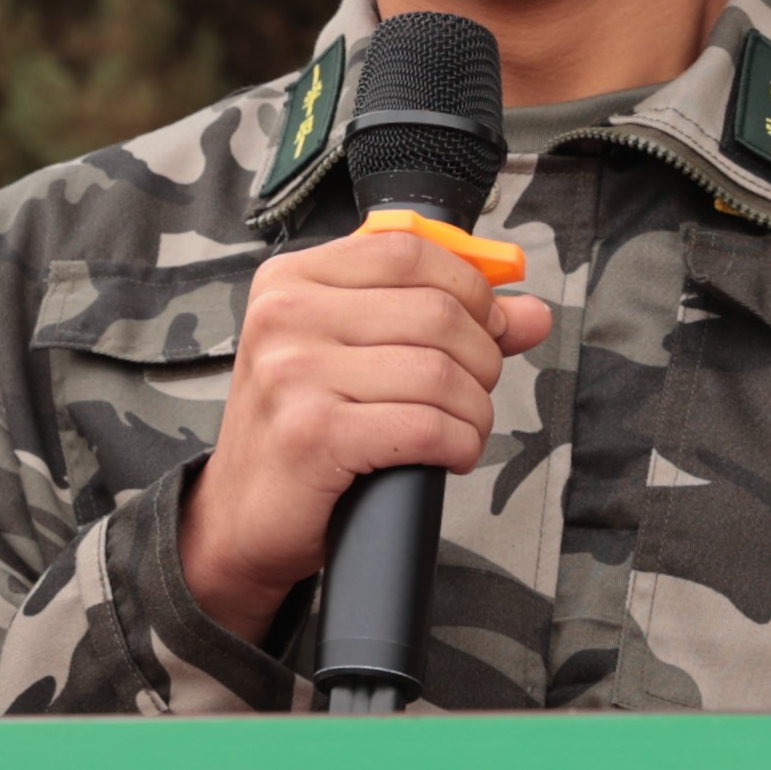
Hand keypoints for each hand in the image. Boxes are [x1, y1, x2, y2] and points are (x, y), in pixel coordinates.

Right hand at [183, 226, 552, 642]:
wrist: (239, 518)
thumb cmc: (302, 429)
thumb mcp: (357, 354)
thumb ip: (440, 319)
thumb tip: (531, 312)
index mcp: (291, 280)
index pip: (409, 251)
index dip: (469, 287)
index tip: (488, 324)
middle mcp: (285, 316)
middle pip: (436, 311)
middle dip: (482, 357)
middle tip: (473, 392)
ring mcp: (294, 374)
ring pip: (440, 372)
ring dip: (475, 410)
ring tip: (461, 429)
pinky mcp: (313, 435)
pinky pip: (427, 426)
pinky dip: (459, 445)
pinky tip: (448, 454)